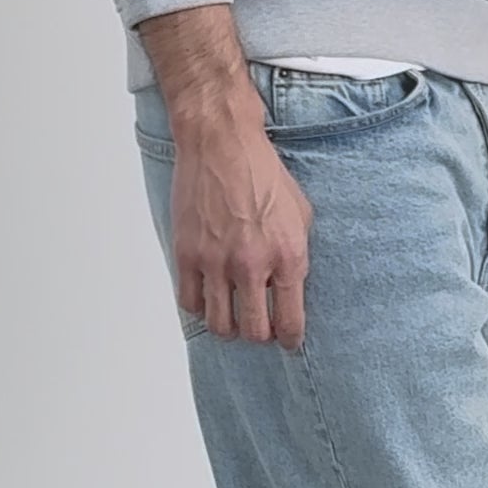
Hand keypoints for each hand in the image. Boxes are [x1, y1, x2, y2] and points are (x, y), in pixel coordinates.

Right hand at [171, 101, 315, 347]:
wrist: (222, 144)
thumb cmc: (263, 174)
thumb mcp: (301, 213)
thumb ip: (297, 255)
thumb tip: (291, 288)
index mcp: (288, 256)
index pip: (290, 321)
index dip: (290, 340)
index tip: (289, 342)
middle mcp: (252, 265)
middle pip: (253, 332)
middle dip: (260, 336)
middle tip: (260, 328)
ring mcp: (216, 262)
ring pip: (219, 325)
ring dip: (228, 327)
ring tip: (234, 315)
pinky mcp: (186, 255)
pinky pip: (189, 303)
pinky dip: (200, 307)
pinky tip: (209, 296)